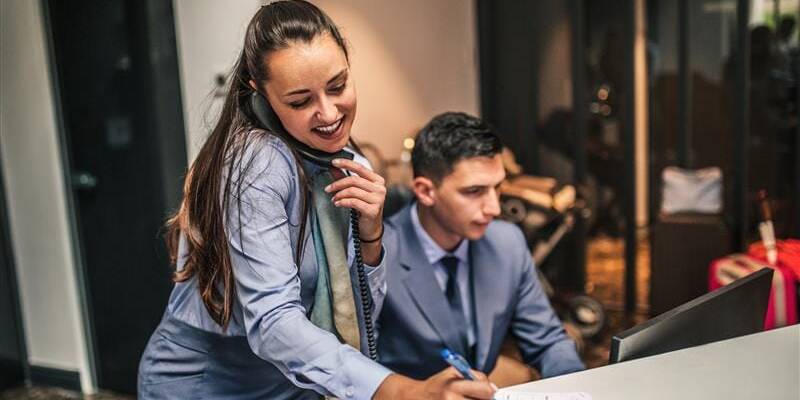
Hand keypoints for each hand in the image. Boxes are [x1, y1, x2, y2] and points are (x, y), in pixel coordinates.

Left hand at [325, 158, 385, 262]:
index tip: (333, 162)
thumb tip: (333, 167)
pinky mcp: (373, 210)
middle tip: (328, 188)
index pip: (360, 168)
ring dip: (339, 194)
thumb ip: (346, 179)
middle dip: (338, 184)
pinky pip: (353, 202)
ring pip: (352, 191)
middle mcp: (380, 188)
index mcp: (377, 180)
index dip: (346, 163)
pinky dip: (342, 202)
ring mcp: (378, 200)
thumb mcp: (356, 192)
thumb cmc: (363, 207)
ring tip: (334, 199)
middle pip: (354, 180)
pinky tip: (338, 204)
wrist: (371, 228)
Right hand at [373, 368, 495, 399]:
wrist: (415, 398)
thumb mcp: (452, 373)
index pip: (485, 390)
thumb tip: (492, 388)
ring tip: (466, 399)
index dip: (490, 391)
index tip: (490, 392)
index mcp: (453, 387)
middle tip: (477, 397)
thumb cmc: (436, 385)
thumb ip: (474, 377)